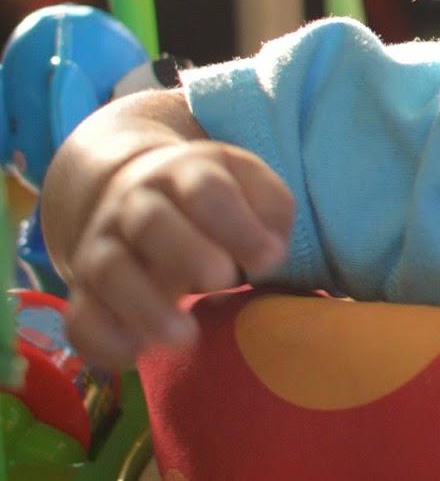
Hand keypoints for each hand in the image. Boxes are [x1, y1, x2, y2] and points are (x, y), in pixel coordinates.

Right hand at [59, 141, 293, 367]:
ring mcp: (103, 246)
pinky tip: (138, 354)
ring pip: (109, 272)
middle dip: (187, 254)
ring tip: (186, 337)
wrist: (134, 192)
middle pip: (150, 223)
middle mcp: (134, 205)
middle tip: (224, 280)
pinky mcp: (85, 292)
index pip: (205, 190)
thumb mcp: (248, 184)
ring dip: (146, 307)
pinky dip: (103, 341)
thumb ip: (270, 209)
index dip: (238, 226)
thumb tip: (271, 251)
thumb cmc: (212, 198)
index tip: (268, 260)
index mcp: (184, 173)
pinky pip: (81, 319)